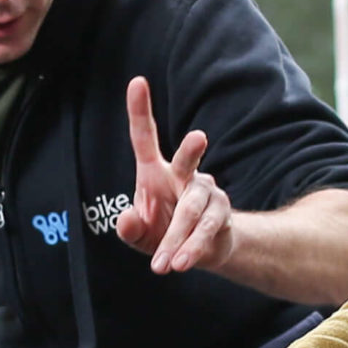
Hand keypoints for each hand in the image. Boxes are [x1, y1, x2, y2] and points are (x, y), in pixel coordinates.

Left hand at [112, 77, 233, 275]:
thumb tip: (126, 220)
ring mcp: (205, 191)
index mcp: (155, 172)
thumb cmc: (162, 232)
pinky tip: (181, 263)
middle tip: (199, 138)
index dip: (140, 111)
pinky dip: (192, 247)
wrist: (197, 253)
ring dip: (176, 238)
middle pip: (187, 160)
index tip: (137, 81)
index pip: (145, 137)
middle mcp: (183, 175)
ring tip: (162, 265)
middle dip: (191, 150)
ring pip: (192, 209)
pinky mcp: (221, 213)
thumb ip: (130, 229)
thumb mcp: (140, 234)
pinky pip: (207, 229)